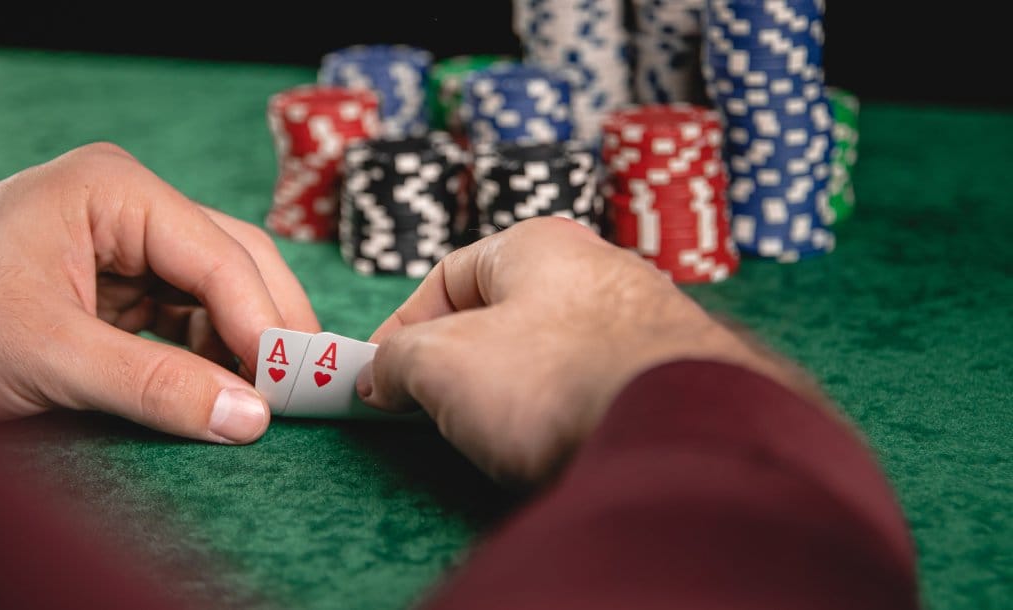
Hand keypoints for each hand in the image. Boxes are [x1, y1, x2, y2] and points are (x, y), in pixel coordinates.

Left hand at [0, 143, 318, 442]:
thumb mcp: (46, 355)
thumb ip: (152, 386)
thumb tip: (248, 419)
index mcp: (116, 191)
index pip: (218, 254)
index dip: (262, 321)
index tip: (289, 387)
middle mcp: (133, 207)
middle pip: (236, 261)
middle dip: (270, 325)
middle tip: (304, 390)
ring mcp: (130, 243)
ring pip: (221, 290)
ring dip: (247, 342)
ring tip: (273, 398)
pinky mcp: (123, 283)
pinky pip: (190, 315)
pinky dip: (214, 353)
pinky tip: (228, 389)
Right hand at [357, 217, 817, 486]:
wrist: (680, 435)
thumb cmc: (559, 378)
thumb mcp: (443, 363)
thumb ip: (397, 361)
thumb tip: (383, 377)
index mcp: (539, 244)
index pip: (448, 278)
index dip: (402, 328)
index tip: (378, 378)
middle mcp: (598, 271)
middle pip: (500, 318)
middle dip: (457, 365)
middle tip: (429, 410)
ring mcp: (641, 324)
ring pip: (549, 357)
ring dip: (509, 396)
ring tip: (495, 436)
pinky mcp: (669, 377)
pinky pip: (593, 391)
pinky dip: (562, 416)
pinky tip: (555, 445)